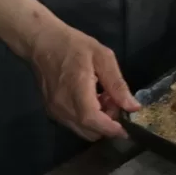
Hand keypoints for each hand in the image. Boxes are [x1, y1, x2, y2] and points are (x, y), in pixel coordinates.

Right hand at [27, 21, 138, 140]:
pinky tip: (92, 99)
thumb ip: (117, 84)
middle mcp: (62, 106)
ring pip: (81, 130)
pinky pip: (73, 124)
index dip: (110, 128)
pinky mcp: (51, 111)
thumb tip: (132, 107)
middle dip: (107, 124)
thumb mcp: (103, 57)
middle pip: (88, 130)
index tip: (127, 129)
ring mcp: (54, 111)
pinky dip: (86, 119)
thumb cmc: (75, 46)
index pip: (92, 120)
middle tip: (115, 103)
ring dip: (97, 122)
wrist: (43, 43)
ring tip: (104, 97)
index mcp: (76, 90)